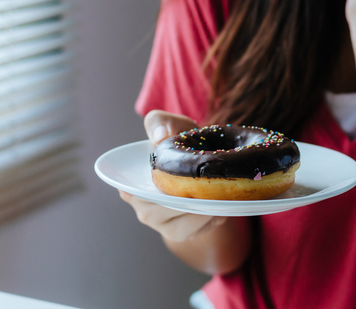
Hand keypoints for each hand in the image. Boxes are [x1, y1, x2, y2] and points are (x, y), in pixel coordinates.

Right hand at [118, 110, 226, 241]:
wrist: (201, 162)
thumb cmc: (181, 144)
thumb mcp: (172, 126)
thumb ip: (161, 123)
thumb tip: (161, 136)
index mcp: (132, 183)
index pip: (132, 193)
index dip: (149, 191)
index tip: (172, 183)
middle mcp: (144, 207)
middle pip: (159, 213)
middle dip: (184, 203)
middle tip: (208, 190)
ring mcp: (162, 223)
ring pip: (180, 228)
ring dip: (201, 216)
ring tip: (220, 201)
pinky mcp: (182, 232)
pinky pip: (196, 233)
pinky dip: (211, 222)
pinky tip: (223, 209)